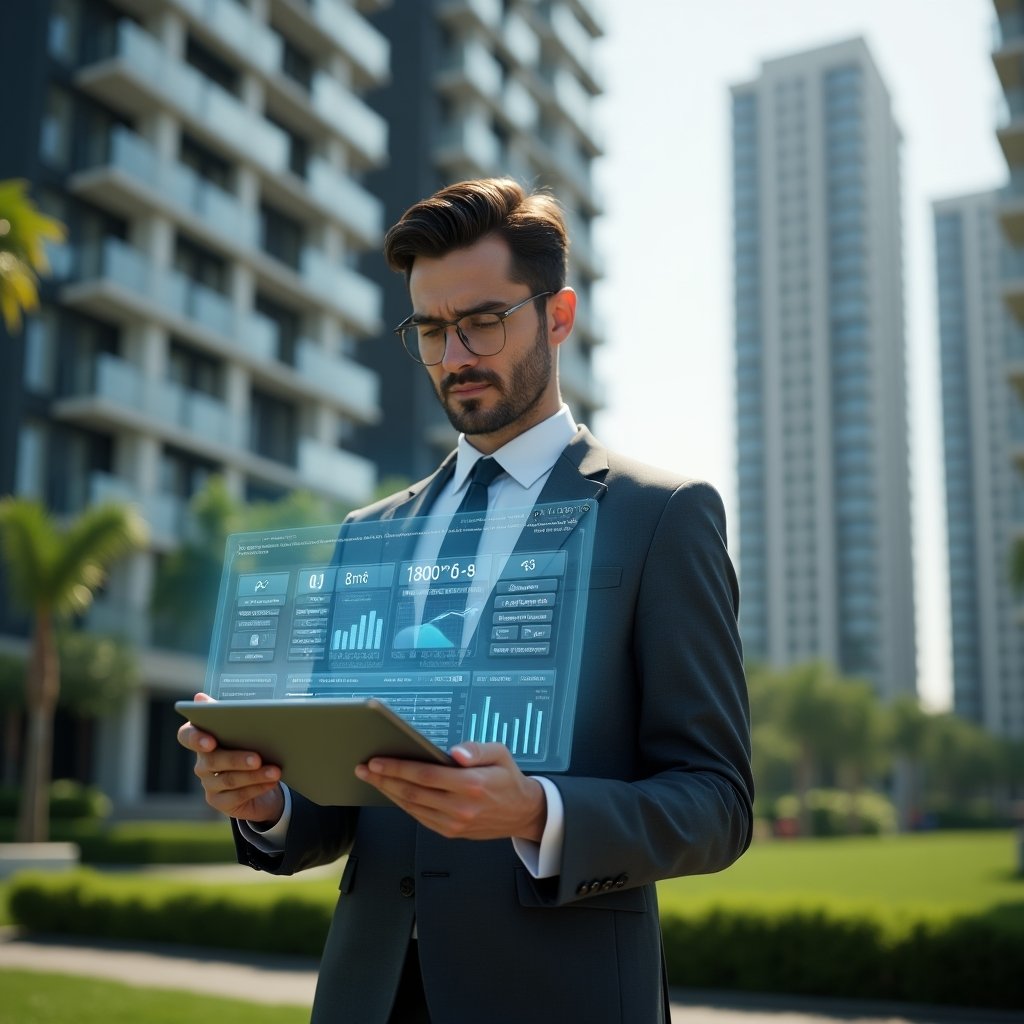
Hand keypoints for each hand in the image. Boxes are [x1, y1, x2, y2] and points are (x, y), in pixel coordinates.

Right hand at [176, 693, 283, 824]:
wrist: (260, 779)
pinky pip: (237, 796)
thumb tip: (199, 697)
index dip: (195, 738)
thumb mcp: (244, 726)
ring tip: (275, 771)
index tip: (210, 741)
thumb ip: (225, 711)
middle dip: (237, 759)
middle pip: (212, 760)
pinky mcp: (218, 801)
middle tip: (258, 758)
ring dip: (254, 775)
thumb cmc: (250, 745)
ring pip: (228, 780)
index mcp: (202, 738)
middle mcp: (201, 762)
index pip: (186, 736)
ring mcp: (208, 784)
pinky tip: (271, 782)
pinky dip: (256, 788)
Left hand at [354, 742, 545, 841]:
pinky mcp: (451, 832)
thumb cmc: (508, 778)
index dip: (398, 767)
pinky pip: (419, 817)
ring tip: (372, 778)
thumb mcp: (500, 753)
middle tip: (364, 768)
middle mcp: (461, 807)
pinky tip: (392, 792)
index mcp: (472, 785)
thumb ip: (477, 749)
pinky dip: (402, 805)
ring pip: (412, 807)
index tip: (377, 760)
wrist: (522, 812)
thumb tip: (456, 753)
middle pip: (412, 792)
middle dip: (384, 779)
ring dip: (388, 792)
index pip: (426, 775)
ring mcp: (454, 824)